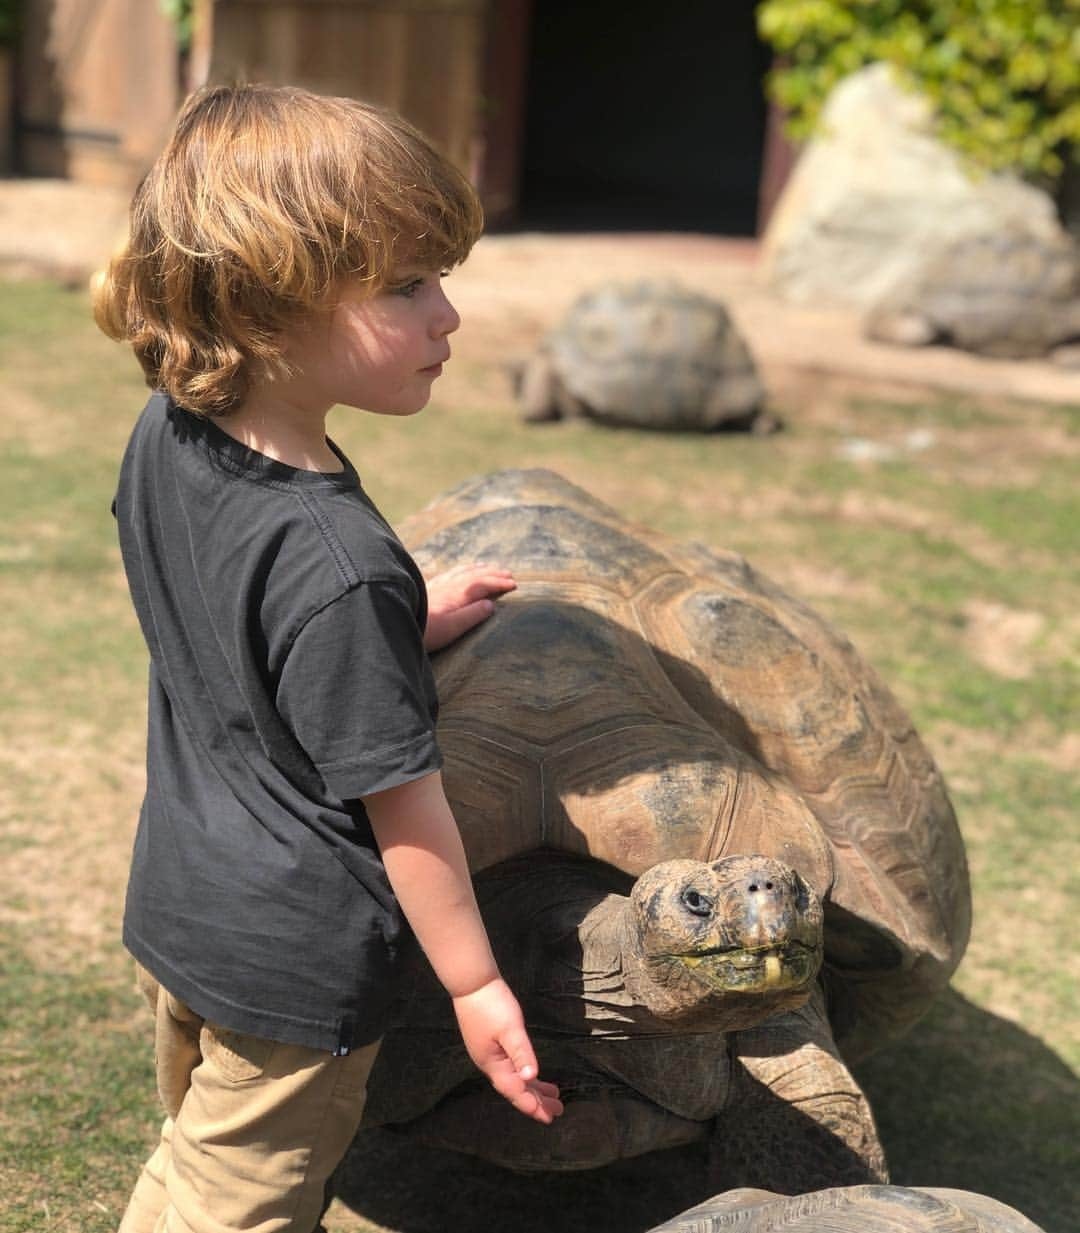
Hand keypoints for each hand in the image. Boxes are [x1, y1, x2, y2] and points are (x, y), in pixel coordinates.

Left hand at [424, 562, 515, 651]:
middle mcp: (449, 586)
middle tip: (508, 572)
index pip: (484, 585)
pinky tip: (457, 571)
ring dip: (477, 568)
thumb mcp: (453, 627)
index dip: (500, 583)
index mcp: (459, 594)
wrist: (396, 623)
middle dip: (492, 573)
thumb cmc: (427, 631)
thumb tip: (491, 604)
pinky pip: (448, 573)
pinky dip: (459, 570)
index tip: (514, 584)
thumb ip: (473, 614)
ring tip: (487, 566)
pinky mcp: (426, 588)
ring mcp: (437, 585)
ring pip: (461, 571)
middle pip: (475, 575)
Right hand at [452, 978, 562, 1123]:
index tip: (549, 1117)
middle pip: (515, 1088)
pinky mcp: (491, 1042)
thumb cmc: (491, 1004)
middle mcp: (490, 1063)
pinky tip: (532, 1073)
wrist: (472, 982)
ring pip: (514, 1077)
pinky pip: (511, 1066)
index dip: (532, 1104)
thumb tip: (531, 1076)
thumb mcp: (510, 1028)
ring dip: (533, 1087)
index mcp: (493, 1064)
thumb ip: (521, 1053)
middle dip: (536, 1100)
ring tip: (553, 1095)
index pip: (515, 1091)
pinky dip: (524, 1072)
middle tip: (557, 1111)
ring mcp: (490, 1053)